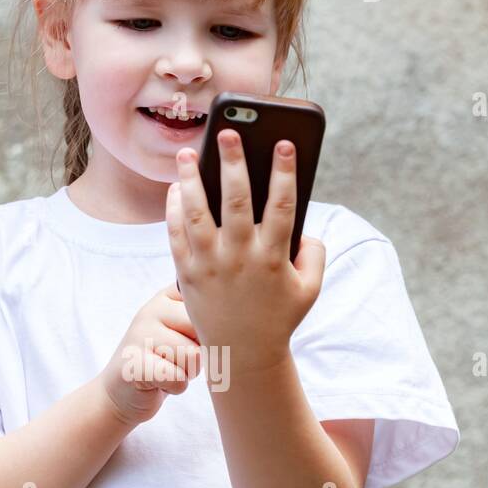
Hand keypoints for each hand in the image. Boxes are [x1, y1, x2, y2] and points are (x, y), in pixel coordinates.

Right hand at [99, 283, 202, 426]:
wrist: (123, 392)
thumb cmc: (165, 360)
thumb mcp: (183, 330)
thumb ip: (205, 316)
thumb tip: (242, 319)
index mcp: (167, 296)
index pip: (210, 301)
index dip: (216, 327)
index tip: (199, 336)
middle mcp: (151, 308)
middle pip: (205, 330)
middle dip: (201, 353)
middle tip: (180, 358)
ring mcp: (139, 335)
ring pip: (193, 356)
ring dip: (187, 372)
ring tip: (168, 369)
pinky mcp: (135, 364)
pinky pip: (177, 378)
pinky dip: (175, 387)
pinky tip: (159, 382)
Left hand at [166, 130, 325, 377]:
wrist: (242, 355)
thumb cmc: (279, 317)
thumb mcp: (310, 289)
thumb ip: (314, 254)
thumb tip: (304, 222)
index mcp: (274, 258)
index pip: (282, 205)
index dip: (284, 172)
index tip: (284, 143)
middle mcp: (240, 258)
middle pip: (235, 201)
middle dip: (232, 162)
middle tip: (227, 132)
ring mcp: (210, 264)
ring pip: (197, 213)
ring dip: (191, 179)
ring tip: (188, 152)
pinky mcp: (186, 272)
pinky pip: (176, 234)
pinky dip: (173, 209)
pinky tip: (175, 188)